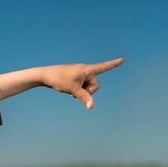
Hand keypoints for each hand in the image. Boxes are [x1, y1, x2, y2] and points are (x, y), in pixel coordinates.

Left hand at [0, 57, 123, 108]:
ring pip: (88, 88)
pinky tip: (67, 88)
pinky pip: (81, 87)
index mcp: (86, 69)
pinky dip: (77, 90)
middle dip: (87, 91)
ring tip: (69, 87)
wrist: (44, 75)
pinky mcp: (75, 78)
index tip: (122, 60)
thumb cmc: (58, 79)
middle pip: (95, 85)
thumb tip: (91, 106)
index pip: (103, 67)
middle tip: (74, 89)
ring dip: (81, 91)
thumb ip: (83, 97)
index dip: (113, 64)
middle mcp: (85, 70)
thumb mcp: (72, 89)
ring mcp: (80, 74)